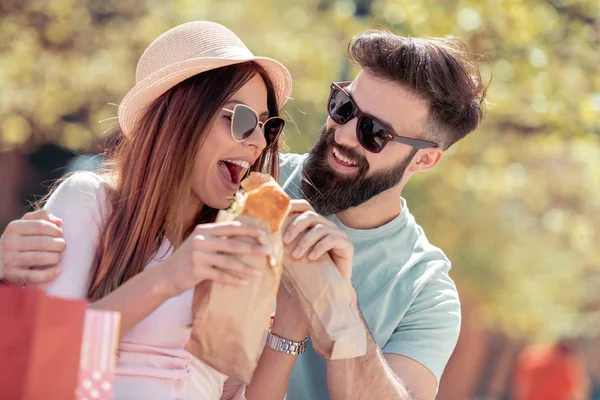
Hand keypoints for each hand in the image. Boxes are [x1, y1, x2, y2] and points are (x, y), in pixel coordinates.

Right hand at [0, 210, 64, 283]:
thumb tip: (58, 222)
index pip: (41, 226)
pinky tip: (58, 270)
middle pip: (43, 243)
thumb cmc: (20, 239)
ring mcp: (9, 260)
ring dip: (56, 257)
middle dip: (59, 244)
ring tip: (58, 256)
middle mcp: (9, 243)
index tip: (60, 234)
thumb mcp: (26, 223)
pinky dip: (49, 274)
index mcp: (14, 228)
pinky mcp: (13, 275)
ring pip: (40, 258)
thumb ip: (42, 216)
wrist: (0, 259)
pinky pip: (34, 276)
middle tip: (62, 246)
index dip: (55, 230)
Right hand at [158, 221, 270, 297]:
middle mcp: (201, 240)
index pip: (230, 228)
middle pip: (232, 244)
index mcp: (204, 230)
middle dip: (252, 248)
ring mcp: (198, 255)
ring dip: (246, 267)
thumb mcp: (200, 243)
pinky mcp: (196, 270)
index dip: (247, 230)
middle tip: (267, 251)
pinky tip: (244, 283)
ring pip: (228, 261)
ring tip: (259, 273)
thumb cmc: (187, 259)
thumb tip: (242, 237)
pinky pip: (220, 275)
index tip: (262, 234)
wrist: (165, 276)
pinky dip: (234, 280)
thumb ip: (216, 238)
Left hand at [271, 200, 354, 340]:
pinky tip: (311, 258)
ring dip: (305, 240)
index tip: (277, 218)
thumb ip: (278, 243)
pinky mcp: (346, 245)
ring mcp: (337, 234)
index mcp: (311, 224)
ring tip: (295, 256)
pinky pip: (333, 239)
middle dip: (295, 226)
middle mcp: (325, 226)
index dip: (292, 207)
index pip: (303, 206)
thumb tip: (257, 234)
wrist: (323, 294)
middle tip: (284, 241)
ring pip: (320, 227)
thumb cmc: (302, 275)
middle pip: (310, 215)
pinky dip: (320, 247)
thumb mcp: (287, 257)